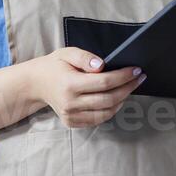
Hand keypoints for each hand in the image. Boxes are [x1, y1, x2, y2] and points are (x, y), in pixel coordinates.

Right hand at [29, 47, 143, 128]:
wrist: (36, 83)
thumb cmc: (54, 66)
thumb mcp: (67, 53)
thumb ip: (85, 57)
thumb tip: (102, 65)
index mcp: (70, 84)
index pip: (104, 82)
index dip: (123, 77)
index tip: (136, 70)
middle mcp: (70, 103)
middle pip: (108, 99)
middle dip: (128, 88)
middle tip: (139, 78)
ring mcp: (71, 115)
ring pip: (106, 113)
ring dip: (122, 100)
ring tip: (129, 87)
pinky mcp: (72, 122)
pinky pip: (98, 119)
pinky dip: (110, 110)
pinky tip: (117, 98)